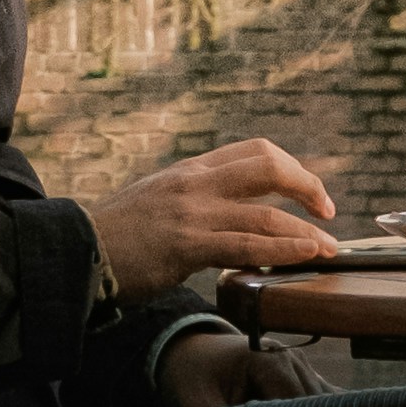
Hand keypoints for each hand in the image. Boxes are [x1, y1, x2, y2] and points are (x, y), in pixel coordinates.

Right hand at [83, 132, 343, 308]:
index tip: (310, 194)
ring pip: (265, 212)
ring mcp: (192, 213)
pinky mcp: (186, 245)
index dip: (291, 169)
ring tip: (330, 248)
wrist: (75, 252)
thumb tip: (232, 217)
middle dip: (308, 185)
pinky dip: (284, 249)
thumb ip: (194, 200)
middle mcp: (195, 183)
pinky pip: (247, 245)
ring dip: (306, 231)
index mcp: (191, 171)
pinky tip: (305, 255)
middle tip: (327, 212)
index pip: (254, 151)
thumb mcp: (158, 201)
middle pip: (268, 165)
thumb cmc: (116, 236)